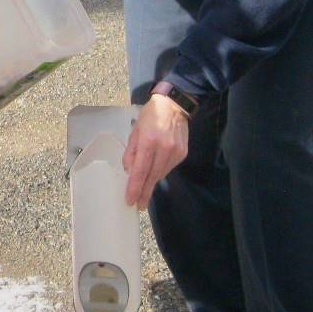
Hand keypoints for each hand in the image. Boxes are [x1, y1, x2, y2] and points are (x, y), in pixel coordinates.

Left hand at [122, 94, 190, 209]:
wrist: (174, 106)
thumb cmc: (150, 116)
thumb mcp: (135, 131)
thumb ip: (131, 152)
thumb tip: (129, 172)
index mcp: (149, 141)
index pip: (141, 170)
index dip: (135, 187)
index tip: (131, 201)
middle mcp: (164, 148)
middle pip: (152, 176)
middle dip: (144, 192)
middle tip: (139, 205)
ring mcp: (175, 152)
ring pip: (161, 174)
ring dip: (152, 182)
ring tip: (145, 188)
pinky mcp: (182, 154)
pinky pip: (168, 168)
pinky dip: (160, 172)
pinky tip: (155, 170)